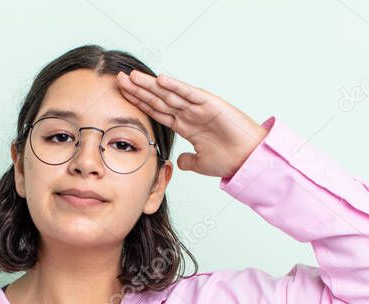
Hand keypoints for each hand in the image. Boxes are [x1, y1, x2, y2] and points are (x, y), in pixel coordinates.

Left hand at [116, 70, 269, 178]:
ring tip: (133, 76)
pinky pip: (190, 94)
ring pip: (170, 94)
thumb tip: (178, 162)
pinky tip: (161, 80)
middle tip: (120, 80)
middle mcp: (190, 113)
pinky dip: (176, 87)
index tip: (123, 95)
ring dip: (151, 85)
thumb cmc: (230, 159)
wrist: (248, 160)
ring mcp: (199, 107)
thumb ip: (187, 161)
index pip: (157, 111)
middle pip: (158, 99)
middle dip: (139, 90)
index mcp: (186, 125)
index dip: (140, 103)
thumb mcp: (201, 163)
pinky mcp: (211, 104)